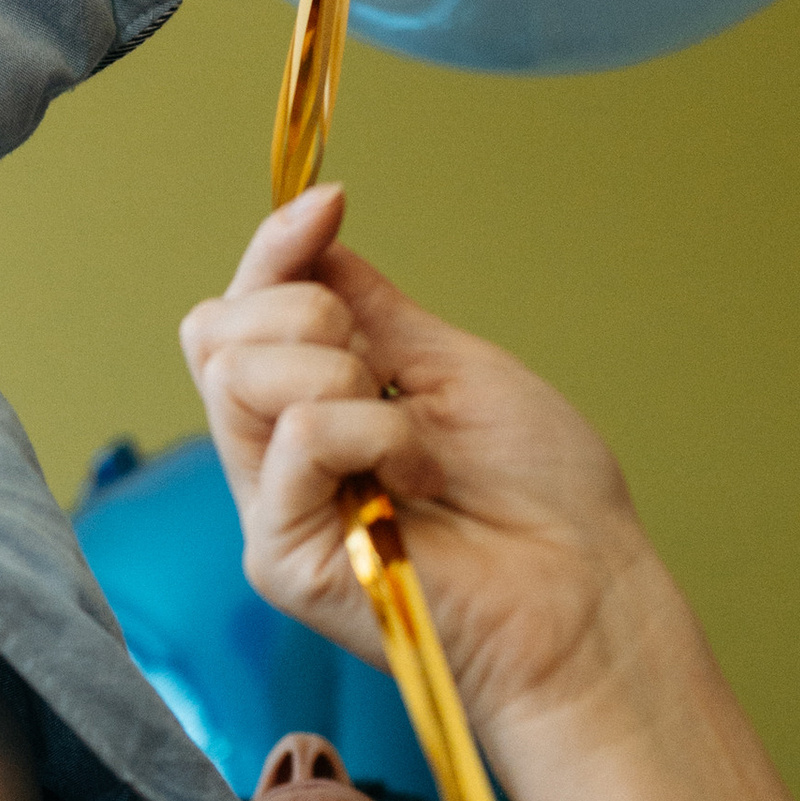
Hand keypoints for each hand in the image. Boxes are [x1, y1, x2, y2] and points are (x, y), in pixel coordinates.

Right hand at [181, 186, 660, 750]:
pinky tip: (417, 478)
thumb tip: (313, 226)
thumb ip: (371, 310)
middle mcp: (278, 461)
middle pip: (214, 333)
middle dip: (306, 311)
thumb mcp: (453, 368)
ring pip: (236, 373)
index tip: (331, 206)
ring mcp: (275, 509)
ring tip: (411, 434)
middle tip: (388, 371)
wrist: (585, 594)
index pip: (242, 312)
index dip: (275, 250)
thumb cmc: (542, 501)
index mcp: (312, 412)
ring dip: (342, 372)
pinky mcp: (282, 558)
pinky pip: (296, 435)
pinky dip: (372, 433)